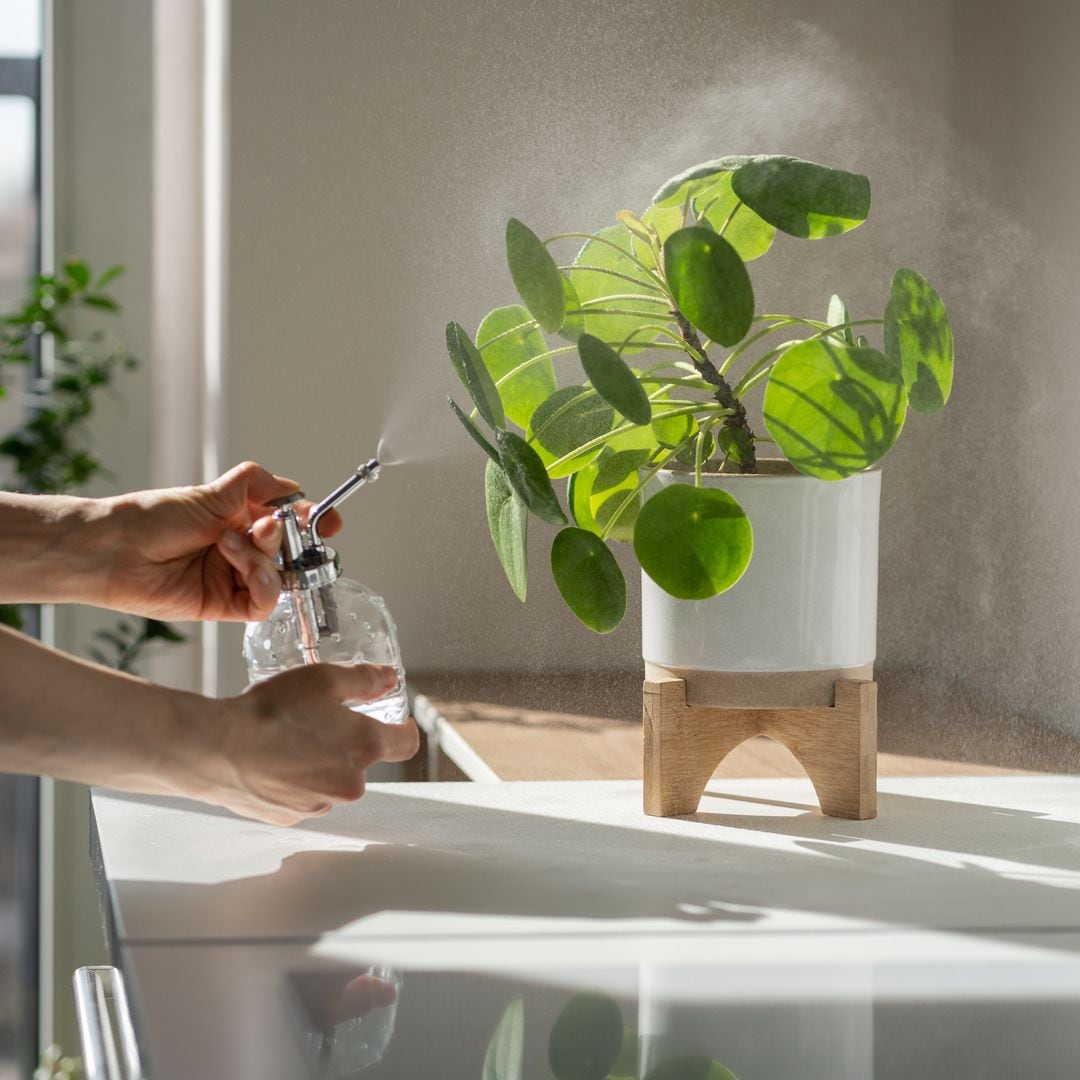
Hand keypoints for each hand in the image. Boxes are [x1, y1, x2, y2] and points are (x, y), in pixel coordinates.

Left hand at [97, 461, 343, 621]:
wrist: (115, 552)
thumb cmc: (153, 518)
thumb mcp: (211, 493)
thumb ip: (256, 484)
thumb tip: (292, 489)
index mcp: (239, 517)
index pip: (289, 520)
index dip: (313, 522)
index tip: (329, 522)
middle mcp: (241, 548)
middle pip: (290, 550)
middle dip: (287, 539)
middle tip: (268, 529)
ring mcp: (233, 577)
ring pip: (279, 576)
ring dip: (264, 559)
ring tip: (232, 544)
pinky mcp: (225, 605)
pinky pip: (262, 602)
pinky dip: (261, 584)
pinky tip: (238, 565)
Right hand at [203, 663, 419, 825]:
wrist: (218, 749)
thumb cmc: (271, 712)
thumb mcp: (324, 678)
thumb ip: (364, 679)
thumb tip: (388, 679)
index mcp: (365, 747)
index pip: (406, 743)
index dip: (404, 729)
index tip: (398, 721)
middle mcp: (349, 783)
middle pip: (362, 760)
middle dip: (346, 741)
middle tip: (317, 718)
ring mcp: (319, 804)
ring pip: (330, 779)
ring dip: (319, 761)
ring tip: (287, 738)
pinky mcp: (290, 816)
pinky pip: (302, 795)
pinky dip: (294, 779)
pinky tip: (271, 759)